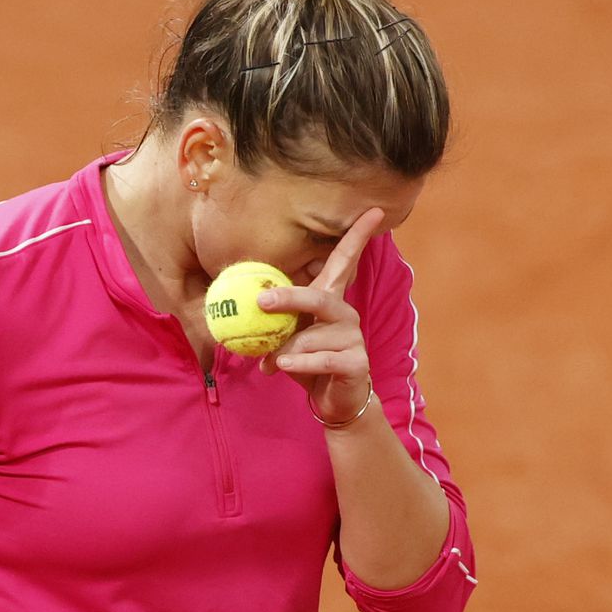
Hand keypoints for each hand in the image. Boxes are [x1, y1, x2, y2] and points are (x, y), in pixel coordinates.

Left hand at [257, 208, 385, 423]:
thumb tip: (237, 308)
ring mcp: (354, 338)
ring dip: (286, 349)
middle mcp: (346, 314)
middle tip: (262, 300)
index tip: (374, 209)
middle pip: (320, 297)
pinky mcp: (357, 362)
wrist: (334, 402)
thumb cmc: (308, 362)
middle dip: (290, 297)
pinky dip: (299, 363)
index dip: (359, 235)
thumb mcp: (286, 337)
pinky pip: (321, 359)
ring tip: (272, 362)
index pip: (347, 261)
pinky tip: (284, 367)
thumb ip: (270, 321)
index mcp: (331, 300)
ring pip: (313, 336)